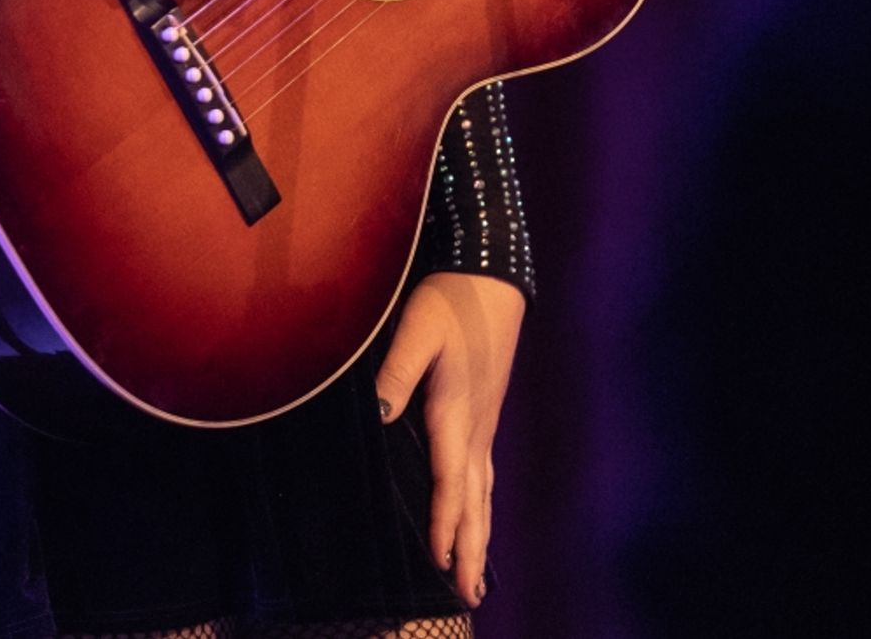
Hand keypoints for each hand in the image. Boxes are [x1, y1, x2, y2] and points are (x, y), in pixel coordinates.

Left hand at [375, 273, 525, 607]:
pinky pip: (484, 472)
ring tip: (479, 573)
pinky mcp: (484, 411)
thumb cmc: (450, 301)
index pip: (449, 480)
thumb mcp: (417, 331)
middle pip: (475, 499)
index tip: (441, 563)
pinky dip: (483, 504)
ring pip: (484, 490)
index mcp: (455, 410)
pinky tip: (480, 513)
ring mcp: (484, 420)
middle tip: (470, 595)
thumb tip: (379, 417)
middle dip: (472, 548)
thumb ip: (396, 373)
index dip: (445, 524)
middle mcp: (475, 424)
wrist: (492, 274)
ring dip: (481, 533)